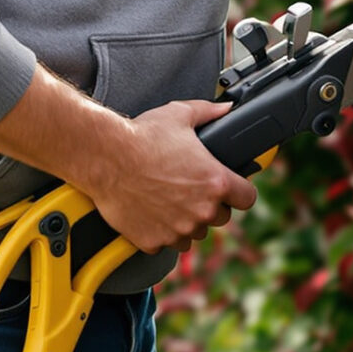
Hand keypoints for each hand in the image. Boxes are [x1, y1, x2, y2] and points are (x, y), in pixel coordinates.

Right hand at [84, 98, 257, 254]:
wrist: (105, 157)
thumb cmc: (142, 137)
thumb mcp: (180, 115)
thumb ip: (210, 112)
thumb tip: (225, 108)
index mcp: (215, 182)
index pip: (248, 198)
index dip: (240, 191)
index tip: (231, 188)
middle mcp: (201, 210)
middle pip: (222, 218)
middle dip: (211, 205)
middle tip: (192, 189)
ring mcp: (178, 229)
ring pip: (195, 233)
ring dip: (188, 221)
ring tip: (170, 200)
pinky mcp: (155, 241)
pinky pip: (167, 243)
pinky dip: (162, 231)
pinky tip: (152, 211)